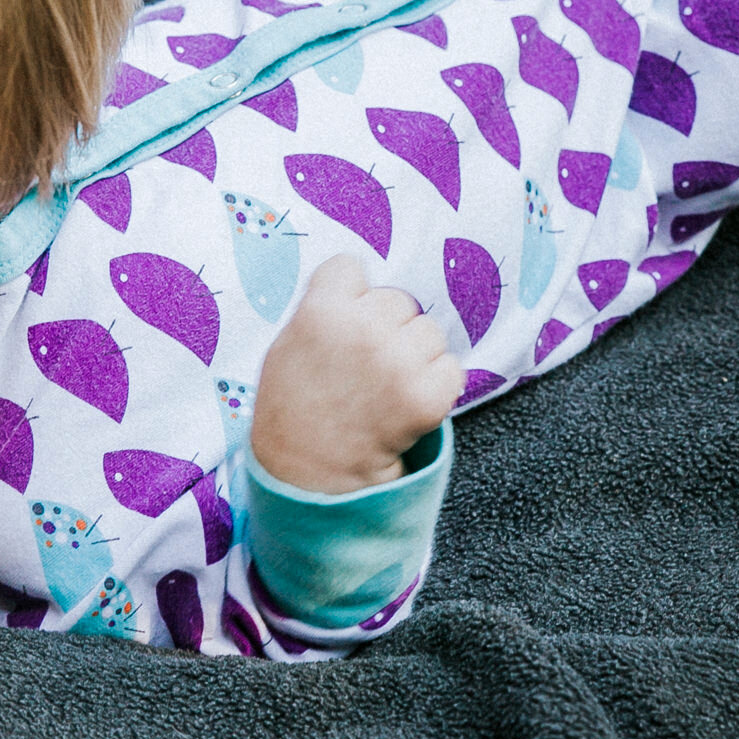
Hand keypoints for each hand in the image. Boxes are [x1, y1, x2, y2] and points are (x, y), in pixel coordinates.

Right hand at [249, 254, 461, 495]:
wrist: (310, 472)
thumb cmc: (294, 406)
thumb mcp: (288, 345)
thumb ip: (322, 309)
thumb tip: (361, 288)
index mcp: (320, 312)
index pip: (349, 266)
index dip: (349, 294)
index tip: (343, 319)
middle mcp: (361, 330)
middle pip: (397, 299)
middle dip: (388, 326)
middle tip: (367, 362)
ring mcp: (397, 363)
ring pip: (429, 332)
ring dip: (415, 354)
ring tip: (387, 384)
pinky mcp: (427, 395)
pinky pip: (451, 368)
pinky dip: (436, 384)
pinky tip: (407, 400)